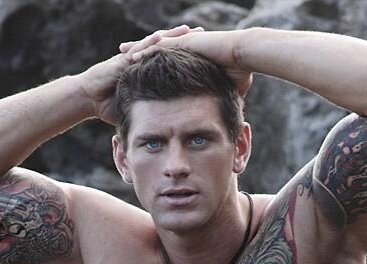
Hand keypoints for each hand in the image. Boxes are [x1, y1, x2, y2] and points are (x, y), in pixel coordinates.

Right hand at [82, 25, 202, 123]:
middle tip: (204, 33)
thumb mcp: (137, 111)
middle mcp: (142, 61)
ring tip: (188, 30)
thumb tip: (168, 132)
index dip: (187, 57)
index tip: (206, 54)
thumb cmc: (109, 106)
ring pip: (155, 43)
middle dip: (185, 40)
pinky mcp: (121, 59)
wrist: (88, 99)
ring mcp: (132, 58)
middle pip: (167, 47)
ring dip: (171, 36)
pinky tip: (161, 37)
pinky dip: (148, 42)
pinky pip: (137, 49)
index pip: (171, 62)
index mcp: (147, 72)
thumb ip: (151, 116)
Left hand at [121, 28, 253, 97]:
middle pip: (156, 51)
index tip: (139, 75)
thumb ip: (216, 100)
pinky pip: (160, 45)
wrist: (245, 57)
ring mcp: (183, 43)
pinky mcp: (184, 41)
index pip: (167, 63)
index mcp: (191, 58)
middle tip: (122, 60)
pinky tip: (132, 55)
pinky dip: (145, 49)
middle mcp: (184, 49)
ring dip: (137, 50)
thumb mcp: (223, 91)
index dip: (152, 68)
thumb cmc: (240, 73)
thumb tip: (219, 118)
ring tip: (121, 56)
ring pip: (154, 46)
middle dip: (139, 56)